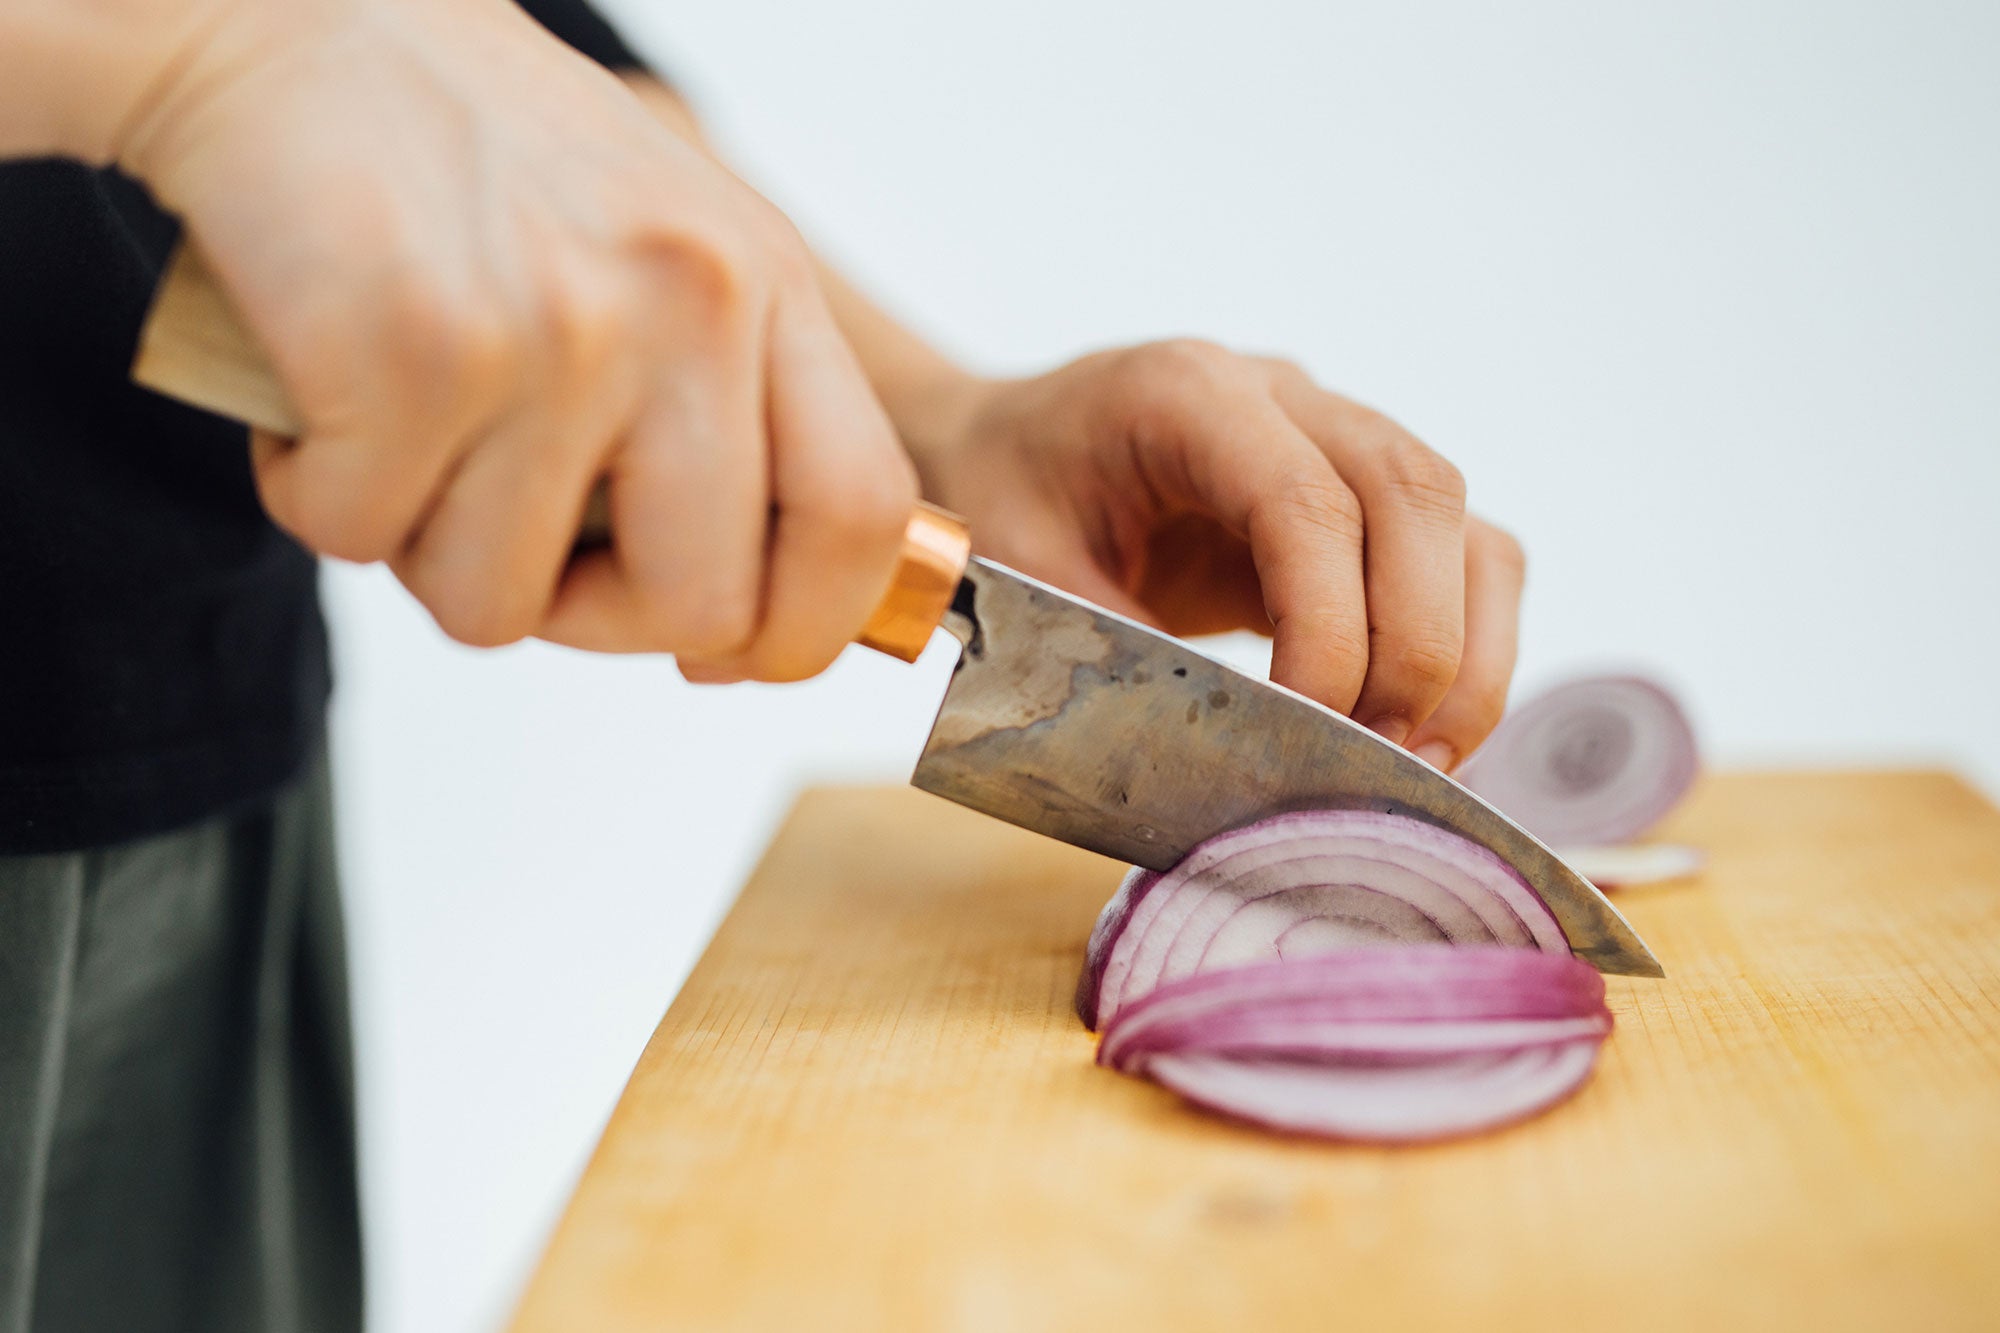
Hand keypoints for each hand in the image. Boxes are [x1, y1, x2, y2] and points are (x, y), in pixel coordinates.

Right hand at [106, 0, 916, 679]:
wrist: (289, 22)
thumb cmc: (474, 154)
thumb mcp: (668, 250)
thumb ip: (729, 402)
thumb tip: (748, 609)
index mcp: (768, 286)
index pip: (864, 515)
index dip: (802, 627)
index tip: (728, 650)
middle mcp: (692, 303)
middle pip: (703, 605)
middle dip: (598, 628)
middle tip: (527, 556)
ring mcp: (564, 328)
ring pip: (505, 604)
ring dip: (431, 556)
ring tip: (403, 436)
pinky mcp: (420, 350)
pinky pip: (368, 539)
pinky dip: (320, 497)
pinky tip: (321, 394)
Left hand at [898, 342, 1524, 771]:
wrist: (1007, 442)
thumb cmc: (1008, 493)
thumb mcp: (1022, 570)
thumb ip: (1118, 650)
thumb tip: (1231, 755)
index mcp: (1187, 394)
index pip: (1306, 503)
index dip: (1331, 629)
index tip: (1310, 732)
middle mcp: (1285, 395)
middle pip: (1417, 496)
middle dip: (1420, 647)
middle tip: (1383, 763)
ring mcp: (1339, 433)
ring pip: (1461, 526)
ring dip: (1464, 654)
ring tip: (1421, 764)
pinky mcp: (1366, 495)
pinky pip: (1462, 556)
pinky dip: (1468, 646)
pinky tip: (1423, 728)